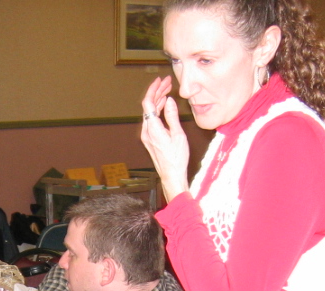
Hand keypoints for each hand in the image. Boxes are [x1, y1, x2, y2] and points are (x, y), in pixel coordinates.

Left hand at [141, 76, 189, 200]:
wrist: (171, 175)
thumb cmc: (177, 158)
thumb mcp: (178, 135)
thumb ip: (172, 116)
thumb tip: (169, 101)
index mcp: (152, 129)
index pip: (148, 103)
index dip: (154, 89)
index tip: (161, 80)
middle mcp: (146, 131)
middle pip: (148, 106)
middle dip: (157, 92)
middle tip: (167, 82)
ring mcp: (147, 135)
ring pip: (149, 112)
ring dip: (157, 100)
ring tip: (167, 90)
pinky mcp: (150, 138)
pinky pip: (151, 119)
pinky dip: (157, 110)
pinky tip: (163, 105)